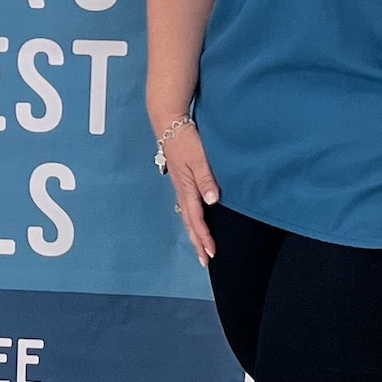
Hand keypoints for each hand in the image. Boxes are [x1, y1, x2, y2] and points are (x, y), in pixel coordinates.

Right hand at [159, 120, 219, 264]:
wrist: (169, 122)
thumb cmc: (184, 139)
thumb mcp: (198, 158)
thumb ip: (206, 179)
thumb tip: (213, 201)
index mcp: (186, 187)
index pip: (196, 218)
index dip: (204, 236)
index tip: (211, 253)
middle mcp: (182, 189)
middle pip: (189, 221)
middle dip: (197, 241)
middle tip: (204, 260)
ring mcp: (181, 184)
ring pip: (187, 214)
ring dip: (194, 232)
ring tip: (200, 245)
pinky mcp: (182, 178)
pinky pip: (187, 204)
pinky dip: (192, 218)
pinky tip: (196, 218)